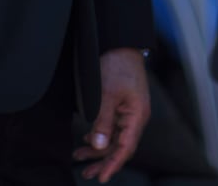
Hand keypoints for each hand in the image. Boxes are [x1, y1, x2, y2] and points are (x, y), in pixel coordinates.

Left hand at [74, 48, 150, 182]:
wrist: (121, 45)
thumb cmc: (118, 66)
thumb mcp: (107, 94)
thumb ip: (103, 122)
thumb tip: (99, 146)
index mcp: (137, 115)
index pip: (126, 148)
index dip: (113, 164)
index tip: (101, 177)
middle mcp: (136, 117)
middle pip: (120, 147)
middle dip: (103, 161)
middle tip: (87, 173)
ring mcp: (129, 112)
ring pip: (114, 139)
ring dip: (98, 149)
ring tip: (79, 157)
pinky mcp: (122, 107)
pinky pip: (112, 128)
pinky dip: (99, 136)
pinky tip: (86, 140)